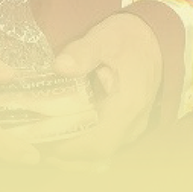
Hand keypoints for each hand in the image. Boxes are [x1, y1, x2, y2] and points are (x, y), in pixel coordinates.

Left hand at [43, 13, 161, 168]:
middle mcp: (133, 122)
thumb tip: (59, 66)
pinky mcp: (128, 125)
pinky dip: (84, 146)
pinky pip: (106, 145)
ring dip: (74, 153)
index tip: (44, 140)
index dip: (70, 148)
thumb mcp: (105, 37)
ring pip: (102, 154)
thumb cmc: (129, 37)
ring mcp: (133, 126)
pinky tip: (65, 133)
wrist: (154, 38)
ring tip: (47, 140)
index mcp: (128, 104)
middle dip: (66, 155)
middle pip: (97, 155)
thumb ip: (83, 52)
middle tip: (38, 141)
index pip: (98, 143)